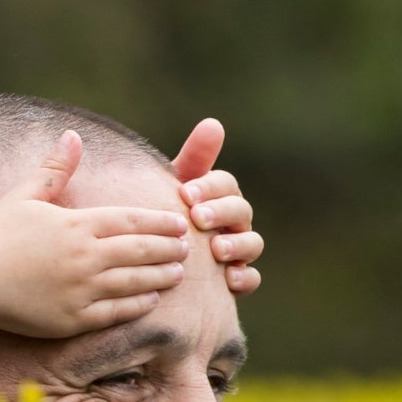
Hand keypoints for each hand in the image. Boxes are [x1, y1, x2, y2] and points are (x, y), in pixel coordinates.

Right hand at [0, 131, 192, 340]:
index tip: (179, 223)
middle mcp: (84, 257)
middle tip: (187, 248)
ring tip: (177, 273)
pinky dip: (139, 304)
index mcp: (76, 225)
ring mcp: (80, 289)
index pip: (131, 221)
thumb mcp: (24, 196)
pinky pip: (117, 311)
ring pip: (135, 282)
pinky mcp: (73, 318)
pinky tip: (152, 298)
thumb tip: (72, 135)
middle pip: (141, 251)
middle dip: (168, 249)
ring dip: (161, 276)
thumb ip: (53, 169)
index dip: (160, 222)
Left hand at [170, 117, 262, 294]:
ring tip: (217, 249)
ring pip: (252, 243)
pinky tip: (229, 279)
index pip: (225, 183)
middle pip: (241, 210)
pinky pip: (252, 278)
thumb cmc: (160, 215)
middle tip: (198, 217)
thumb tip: (214, 123)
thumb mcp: (169, 185)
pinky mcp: (236, 279)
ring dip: (237, 244)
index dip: (209, 187)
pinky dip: (245, 278)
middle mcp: (232, 220)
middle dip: (222, 212)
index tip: (185, 193)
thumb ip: (193, 158)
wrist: (149, 258)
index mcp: (215, 195)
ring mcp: (238, 250)